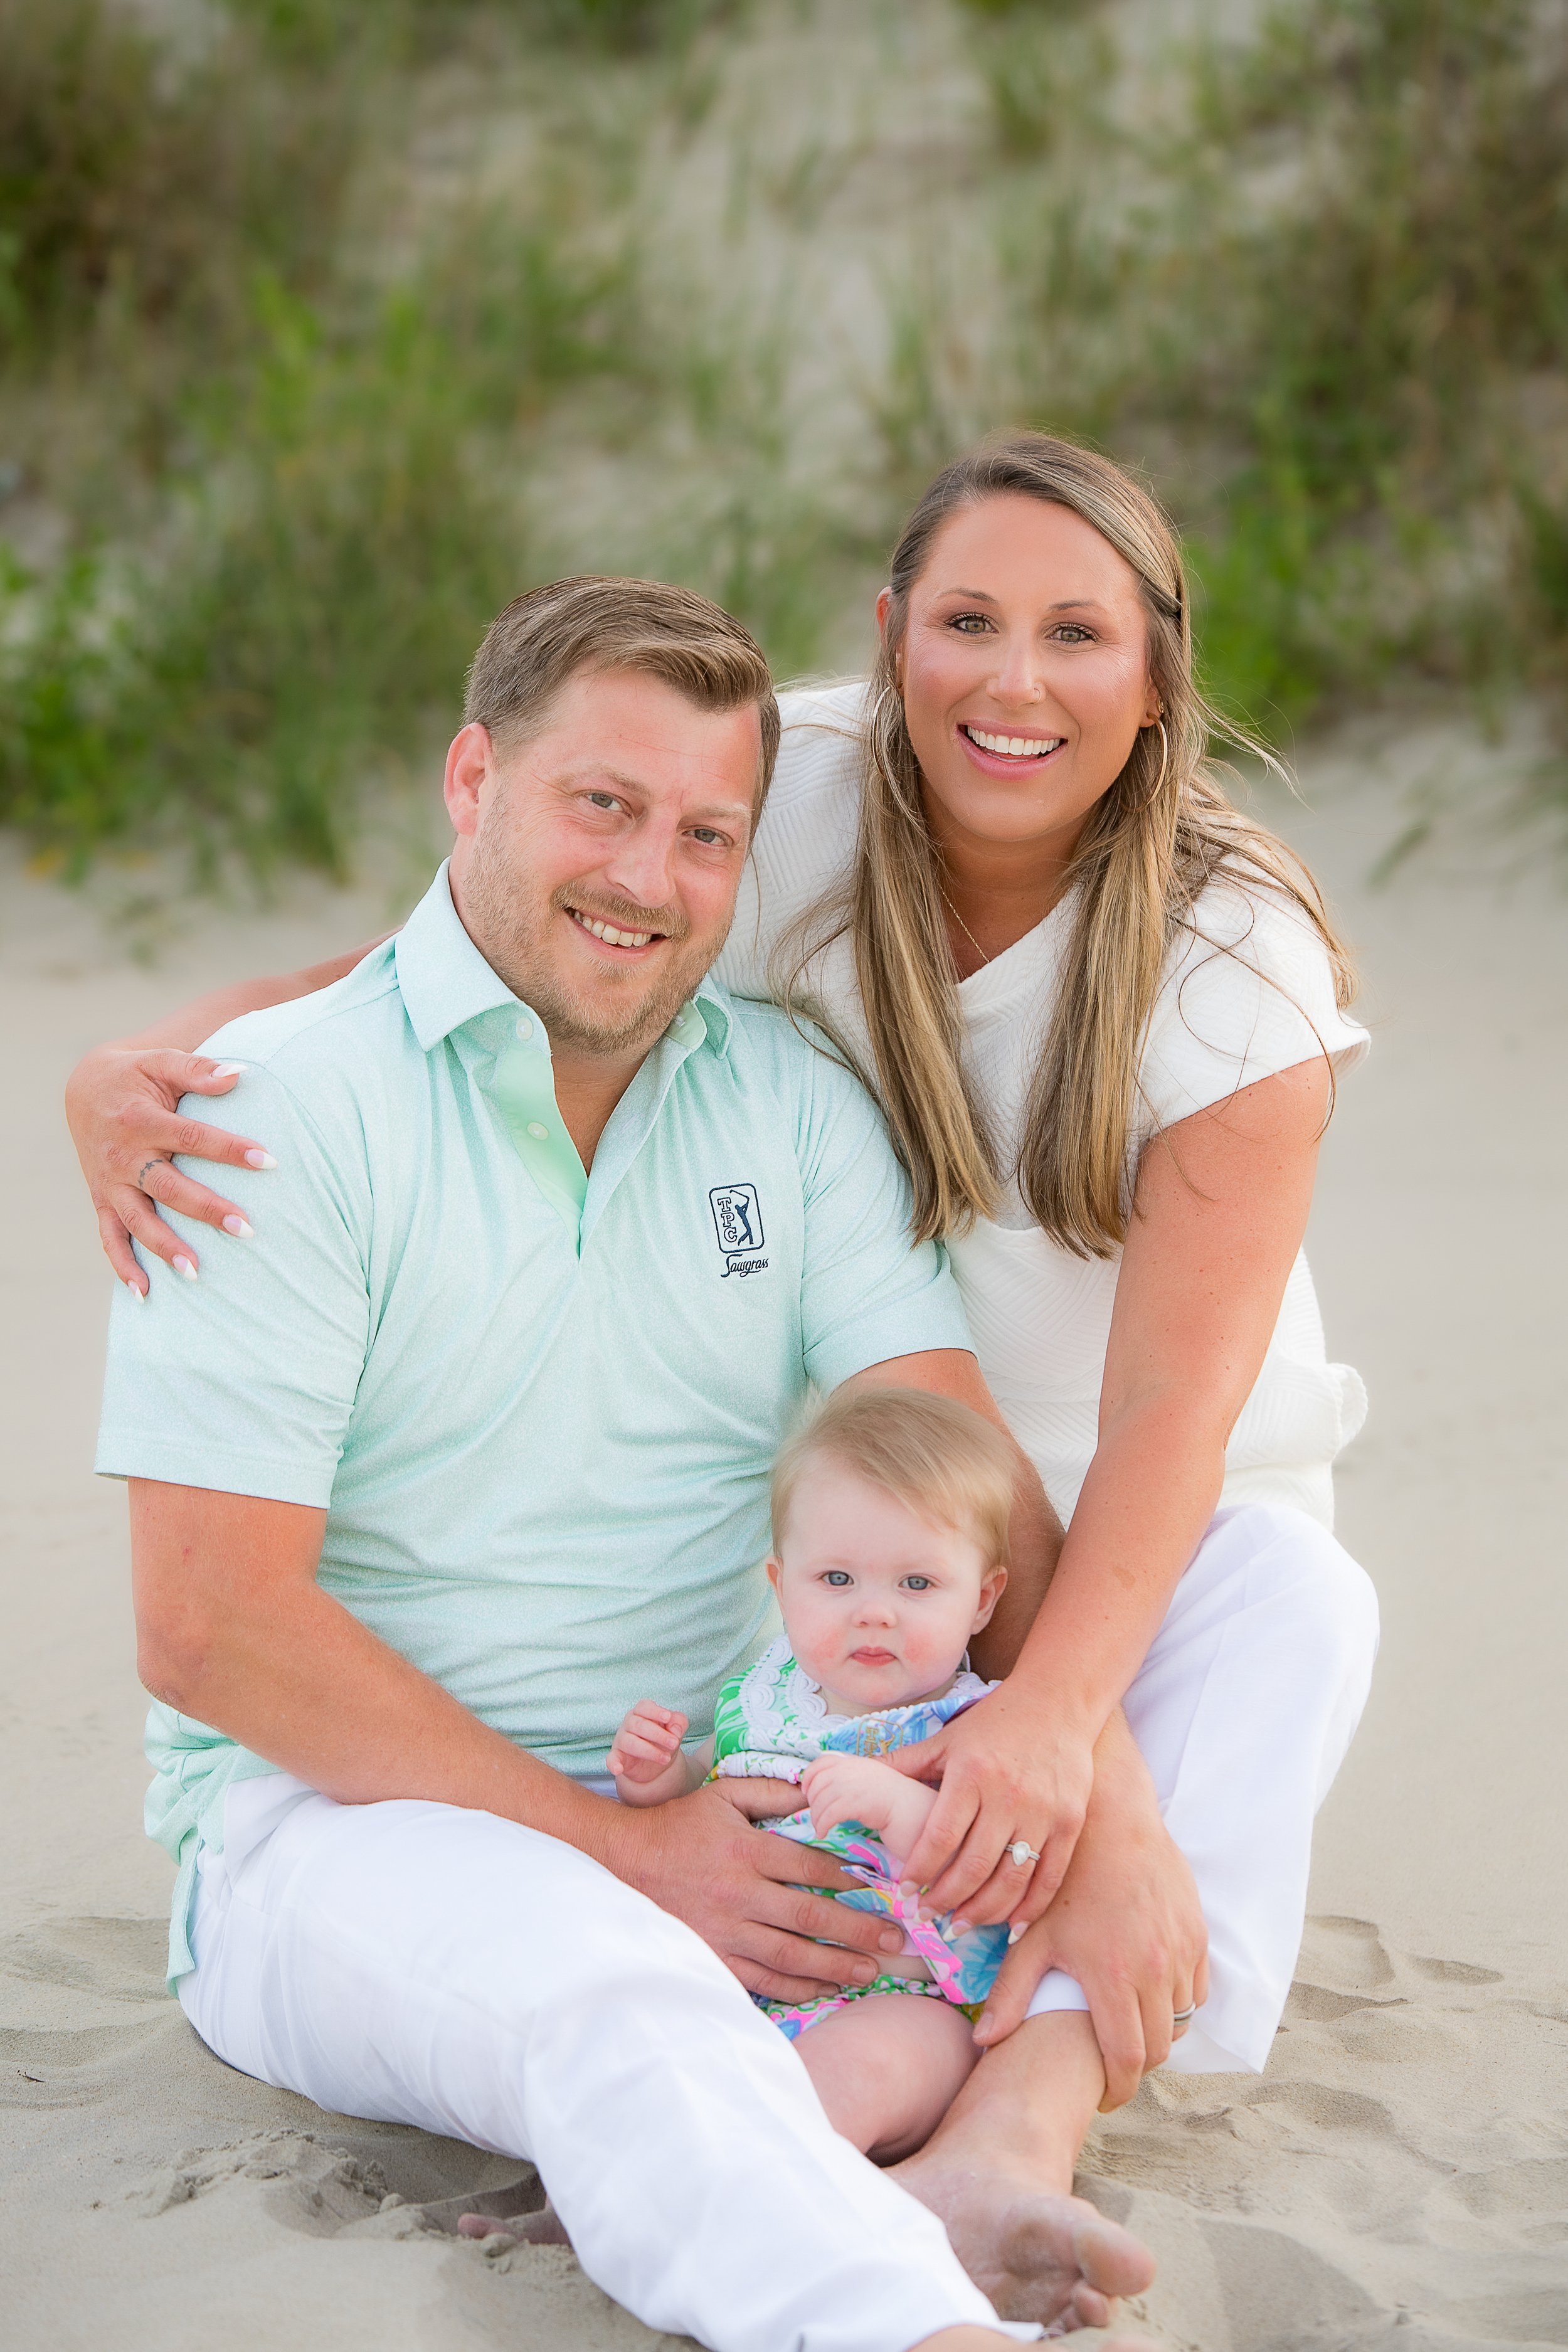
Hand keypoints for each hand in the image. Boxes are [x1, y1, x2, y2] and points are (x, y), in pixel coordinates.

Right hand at [65, 1045, 274, 1291]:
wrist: (84, 1089)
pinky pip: (109, 1237)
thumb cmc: (135, 1075)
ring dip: (164, 1247)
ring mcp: (110, 1182)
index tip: (270, 1161)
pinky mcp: (101, 1200)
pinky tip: (144, 1293)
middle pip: (167, 1187)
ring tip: (196, 1272)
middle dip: (206, 1209)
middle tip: (246, 1228)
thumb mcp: (161, 1062)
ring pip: (136, 1220)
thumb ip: (197, 1070)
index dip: (231, 1150)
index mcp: (141, 1120)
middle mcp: (123, 1156)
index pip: (192, 1137)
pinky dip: (123, 1266)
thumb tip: (240, 1075)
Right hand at [607, 1703, 689, 1802]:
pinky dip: (613, 1764)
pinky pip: (611, 1759)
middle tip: (674, 1743)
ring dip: (649, 1750)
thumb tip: (675, 1728)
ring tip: (666, 1758)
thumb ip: (679, 1723)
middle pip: (639, 1724)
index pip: (644, 1706)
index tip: (667, 1717)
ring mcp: (621, 1740)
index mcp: (642, 1712)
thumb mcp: (675, 1731)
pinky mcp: (617, 1757)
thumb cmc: (663, 1740)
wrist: (656, 1765)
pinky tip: (618, 1769)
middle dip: (658, 1734)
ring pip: (629, 1742)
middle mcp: (629, 1723)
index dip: (655, 1711)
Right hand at [609, 1783, 909, 2003]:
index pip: (809, 1868)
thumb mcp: (723, 1794)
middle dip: (858, 1930)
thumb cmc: (680, 1825)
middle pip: (809, 1917)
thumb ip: (771, 1791)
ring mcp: (724, 1931)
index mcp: (745, 1850)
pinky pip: (760, 1980)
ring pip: (790, 1956)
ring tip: (871, 1971)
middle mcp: (738, 1893)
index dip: (848, 1879)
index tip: (880, 1888)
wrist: (623, 1863)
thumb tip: (817, 1792)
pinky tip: (823, 1988)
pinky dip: (794, 1987)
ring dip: (835, 1965)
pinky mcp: (711, 1957)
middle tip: (896, 1940)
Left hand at [801, 1751, 933, 1865]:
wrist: (947, 1838)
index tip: (806, 1793)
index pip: (831, 1759)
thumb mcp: (888, 1804)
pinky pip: (835, 1808)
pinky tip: (825, 1833)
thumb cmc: (920, 1827)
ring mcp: (875, 1783)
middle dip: (812, 1795)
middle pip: (824, 1774)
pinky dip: (823, 1821)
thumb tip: (834, 1794)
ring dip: (816, 1812)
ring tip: (820, 1828)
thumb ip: (867, 1793)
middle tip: (814, 1816)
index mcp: (876, 1768)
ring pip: (826, 1792)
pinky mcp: (875, 1802)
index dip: (812, 1774)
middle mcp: (874, 1770)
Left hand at [886, 1678, 1095, 1929]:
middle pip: (973, 1866)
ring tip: (959, 1926)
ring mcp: (1043, 1812)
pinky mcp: (1069, 1823)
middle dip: (945, 1899)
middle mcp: (1008, 1796)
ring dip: (983, 1912)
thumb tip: (853, 1771)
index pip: (940, 1837)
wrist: (1058, 1700)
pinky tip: (1010, 1928)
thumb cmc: (995, 1721)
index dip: (920, 1870)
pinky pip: (1049, 1877)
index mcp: (971, 1774)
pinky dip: (1030, 1909)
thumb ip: (904, 1762)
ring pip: (1010, 1880)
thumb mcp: (946, 1738)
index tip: (905, 1892)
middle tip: (927, 1915)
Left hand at [972, 1749, 1208, 2107]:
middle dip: (1138, 2067)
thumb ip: (1011, 1994)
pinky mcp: (1197, 1933)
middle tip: (1113, 2067)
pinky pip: (1197, 1989)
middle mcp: (1156, 1969)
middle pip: (1159, 2049)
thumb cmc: (1064, 1881)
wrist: (1110, 1822)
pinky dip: (1178, 2003)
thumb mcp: (1032, 1936)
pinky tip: (1149, 1995)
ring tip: (1128, 2029)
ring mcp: (1182, 1951)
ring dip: (1159, 2034)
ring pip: (1181, 2020)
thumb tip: (984, 2043)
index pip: (1128, 2060)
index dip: (1118, 2089)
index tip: (1103, 2097)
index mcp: (1114, 1977)